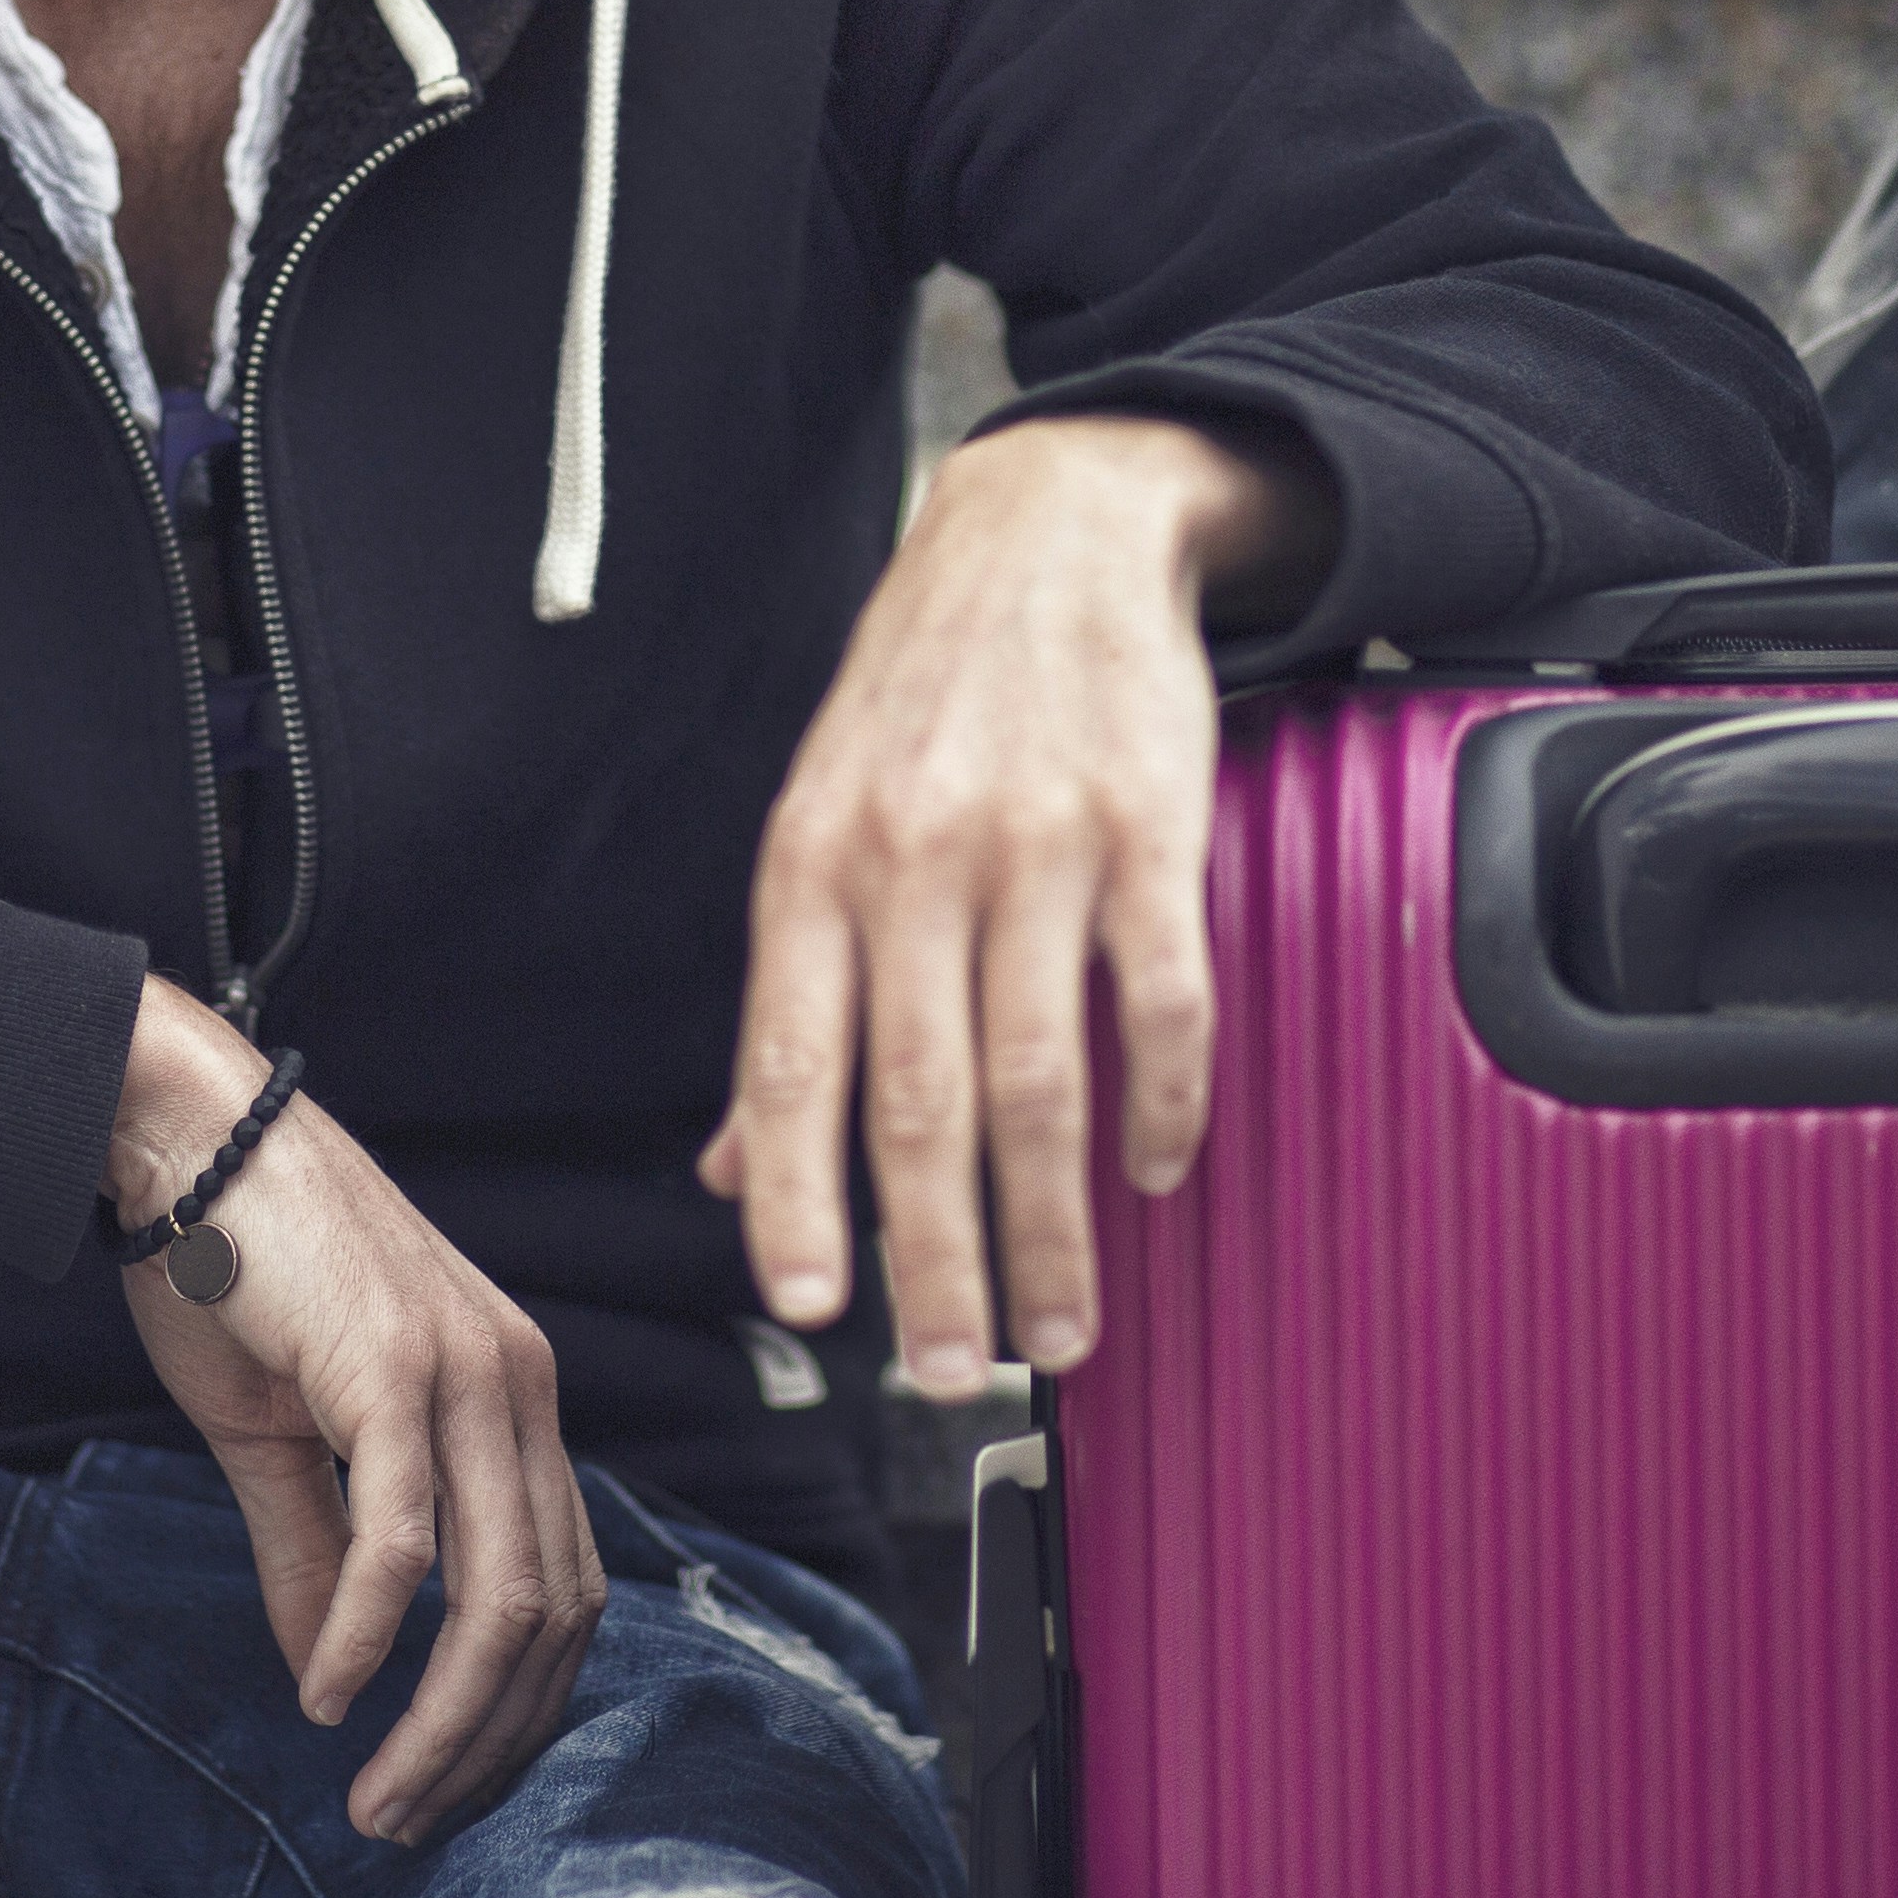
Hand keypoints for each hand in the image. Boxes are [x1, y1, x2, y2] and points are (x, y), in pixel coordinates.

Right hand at [108, 978, 603, 1843]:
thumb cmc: (238, 1265)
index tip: (449, 1778)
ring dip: (442, 1718)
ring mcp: (470, 1372)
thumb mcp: (286, 1434)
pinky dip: (370, 1633)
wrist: (190, 1132)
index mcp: (516, 1394)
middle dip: (489, 1740)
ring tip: (379, 1793)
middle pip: (554, 1611)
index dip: (522, 1703)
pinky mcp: (395, 1367)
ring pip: (500, 1594)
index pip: (569, 1585)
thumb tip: (330, 1677)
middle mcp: (520, 1384)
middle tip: (411, 1818)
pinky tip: (331, 1690)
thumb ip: (320, 1553)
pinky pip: (403, 1538)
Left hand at [695, 413, 1328, 1391]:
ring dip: (1052, 1224)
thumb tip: (735, 1168)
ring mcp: (1034, 844)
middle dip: (935, 1260)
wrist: (1048, 528)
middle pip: (918, 1102)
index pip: (789, 1066)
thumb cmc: (924, 693)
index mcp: (811, 868)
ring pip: (1038, 1078)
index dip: (796, 1200)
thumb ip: (792, 1001)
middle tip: (956, 1369)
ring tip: (1062, 1323)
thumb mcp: (818, 824)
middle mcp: (911, 860)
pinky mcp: (1150, 827)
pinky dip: (1162, 1106)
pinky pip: (1161, 999)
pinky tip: (1153, 1171)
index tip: (814, 1313)